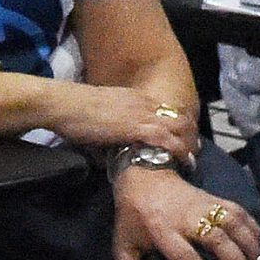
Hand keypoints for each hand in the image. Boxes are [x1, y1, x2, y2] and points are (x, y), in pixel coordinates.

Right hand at [48, 83, 198, 158]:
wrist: (65, 104)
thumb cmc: (76, 112)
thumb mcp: (101, 119)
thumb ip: (111, 133)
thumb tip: (110, 154)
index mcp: (137, 98)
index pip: (167, 109)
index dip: (179, 124)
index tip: (184, 136)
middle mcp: (145, 103)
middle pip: (179, 117)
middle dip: (189, 135)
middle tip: (193, 150)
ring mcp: (142, 114)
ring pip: (178, 128)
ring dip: (188, 145)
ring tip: (192, 160)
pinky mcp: (136, 127)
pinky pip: (165, 139)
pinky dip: (177, 150)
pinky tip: (183, 162)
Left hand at [111, 167, 259, 259]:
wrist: (143, 175)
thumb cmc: (132, 216)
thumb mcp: (122, 243)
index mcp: (163, 232)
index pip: (186, 257)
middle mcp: (186, 218)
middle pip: (216, 239)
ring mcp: (203, 205)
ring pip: (232, 222)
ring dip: (250, 242)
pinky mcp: (213, 197)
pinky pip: (237, 210)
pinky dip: (252, 225)